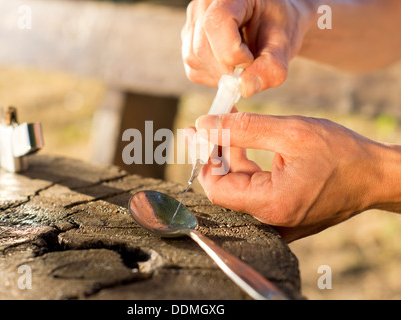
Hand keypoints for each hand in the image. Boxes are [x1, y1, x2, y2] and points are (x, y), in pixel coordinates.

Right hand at [181, 0, 317, 96]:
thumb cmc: (279, 27)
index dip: (232, 51)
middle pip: (202, 47)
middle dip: (227, 69)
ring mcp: (192, 22)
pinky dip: (213, 77)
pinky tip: (230, 66)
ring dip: (220, 74)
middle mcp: (204, 4)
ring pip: (194, 60)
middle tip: (250, 66)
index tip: (251, 60)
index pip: (216, 22)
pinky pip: (193, 69)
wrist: (272, 23)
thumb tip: (245, 89)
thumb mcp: (285, 43)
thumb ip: (272, 66)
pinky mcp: (188, 41)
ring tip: (241, 64)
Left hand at [188, 112, 400, 241]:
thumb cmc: (341, 154)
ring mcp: (277, 222)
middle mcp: (270, 221)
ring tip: (229, 124)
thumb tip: (204, 125)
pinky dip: (248, 167)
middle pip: (226, 187)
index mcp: (271, 204)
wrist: (375, 175)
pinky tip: (245, 143)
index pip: (216, 187)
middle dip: (215, 153)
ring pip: (239, 188)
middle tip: (210, 124)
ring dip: (231, 157)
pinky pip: (254, 192)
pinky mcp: (282, 215)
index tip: (201, 131)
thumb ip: (243, 129)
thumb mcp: (290, 132)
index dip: (204, 158)